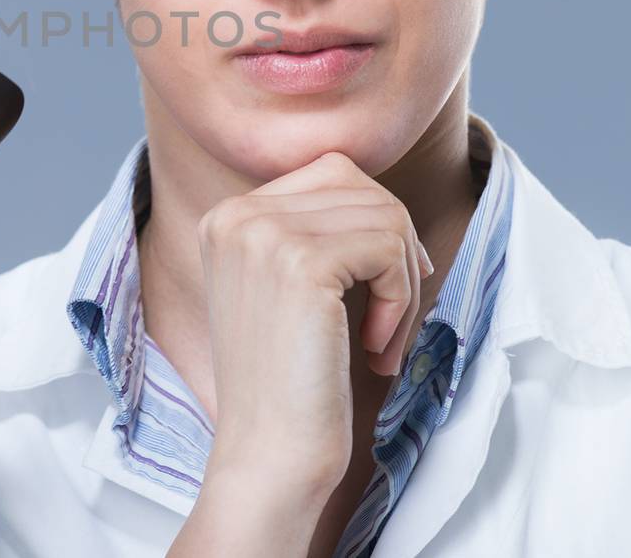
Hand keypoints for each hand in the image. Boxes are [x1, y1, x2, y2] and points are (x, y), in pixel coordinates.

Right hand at [194, 150, 431, 504]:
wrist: (268, 457)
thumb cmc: (292, 384)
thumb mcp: (290, 289)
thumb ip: (316, 231)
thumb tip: (384, 196)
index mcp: (227, 216)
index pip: (332, 172)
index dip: (375, 227)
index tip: (379, 292)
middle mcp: (236, 214)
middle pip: (362, 186)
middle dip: (396, 252)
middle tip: (391, 320)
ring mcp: (263, 234)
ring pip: (385, 215)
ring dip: (404, 282)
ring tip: (384, 338)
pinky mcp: (299, 262)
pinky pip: (390, 248)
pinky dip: (401, 301)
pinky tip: (376, 349)